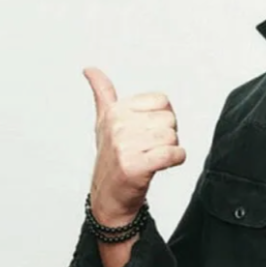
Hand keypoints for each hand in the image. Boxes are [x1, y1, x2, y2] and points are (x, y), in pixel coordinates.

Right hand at [83, 66, 186, 223]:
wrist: (108, 197)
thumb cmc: (110, 158)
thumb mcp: (103, 122)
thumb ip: (102, 93)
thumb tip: (89, 69)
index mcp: (115, 111)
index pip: (162, 101)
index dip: (161, 118)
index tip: (146, 132)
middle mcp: (118, 126)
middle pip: (169, 119)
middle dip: (165, 136)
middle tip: (148, 149)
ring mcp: (124, 146)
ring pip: (172, 137)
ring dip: (169, 150)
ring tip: (151, 158)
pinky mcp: (135, 166)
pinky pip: (173, 154)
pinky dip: (176, 160)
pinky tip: (161, 166)